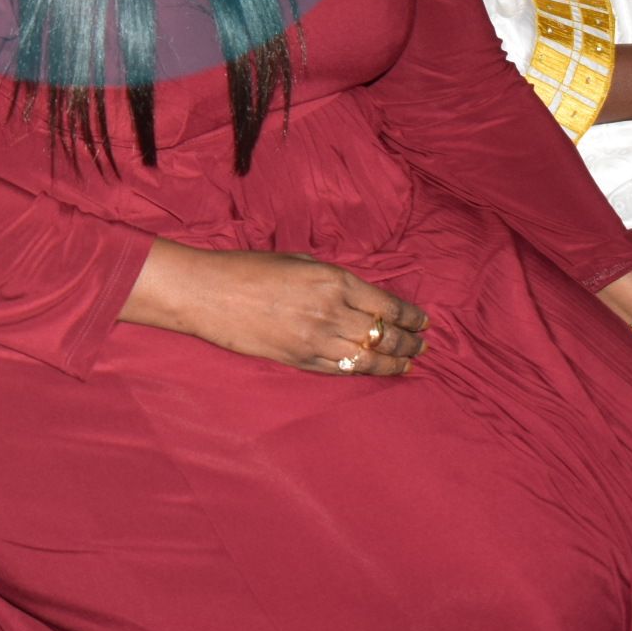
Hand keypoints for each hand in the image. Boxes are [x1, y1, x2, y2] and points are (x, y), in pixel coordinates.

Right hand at [130, 245, 428, 376]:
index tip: (424, 321)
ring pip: (369, 356)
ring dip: (395, 362)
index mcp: (333, 280)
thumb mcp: (297, 260)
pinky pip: (342, 368)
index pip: (386, 304)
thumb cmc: (248, 268)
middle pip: (384, 333)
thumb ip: (331, 278)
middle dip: (410, 341)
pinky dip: (364, 370)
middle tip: (424, 346)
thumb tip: (358, 294)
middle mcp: (331, 310)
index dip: (410, 316)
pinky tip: (376, 370)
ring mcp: (316, 338)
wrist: (207, 292)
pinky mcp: (300, 359)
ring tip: (410, 363)